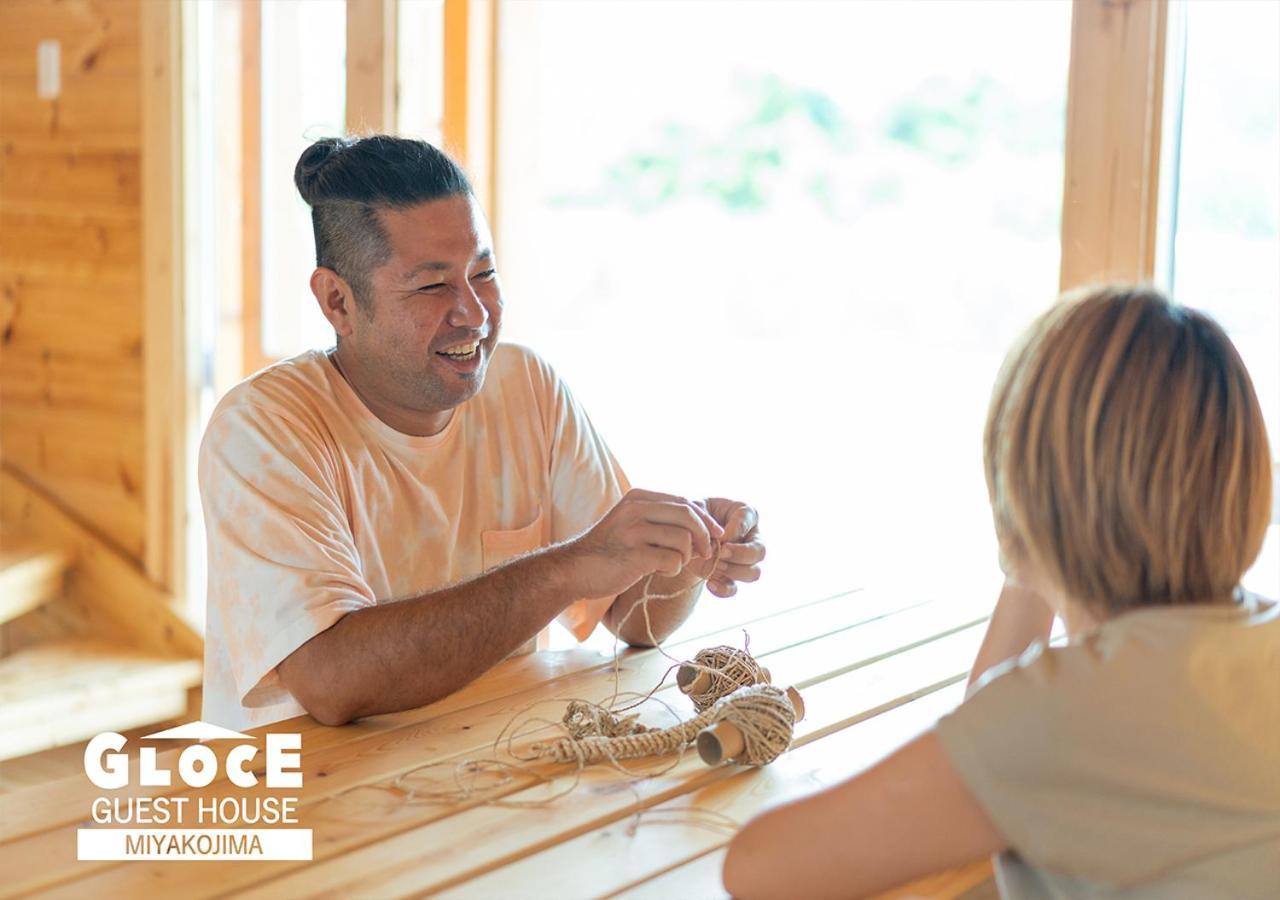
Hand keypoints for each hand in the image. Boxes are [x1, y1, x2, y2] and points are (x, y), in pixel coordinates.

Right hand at [562, 488, 723, 599]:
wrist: (573, 569)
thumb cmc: (608, 549)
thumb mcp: (630, 522)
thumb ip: (658, 517)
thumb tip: (700, 522)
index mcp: (637, 497)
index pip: (684, 502)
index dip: (705, 519)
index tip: (715, 535)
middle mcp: (635, 509)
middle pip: (688, 515)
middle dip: (704, 536)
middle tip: (706, 553)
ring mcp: (633, 531)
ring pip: (683, 539)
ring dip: (686, 556)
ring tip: (672, 563)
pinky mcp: (633, 555)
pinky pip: (673, 560)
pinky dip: (673, 568)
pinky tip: (660, 570)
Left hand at [689, 497, 764, 597]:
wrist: (684, 533)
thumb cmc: (694, 514)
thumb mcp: (697, 509)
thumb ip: (707, 520)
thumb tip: (721, 541)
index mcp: (746, 514)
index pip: (749, 519)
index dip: (735, 530)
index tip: (718, 534)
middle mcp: (751, 538)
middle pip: (760, 551)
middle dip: (740, 554)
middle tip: (721, 552)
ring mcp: (743, 560)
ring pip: (753, 573)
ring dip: (734, 571)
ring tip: (715, 564)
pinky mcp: (729, 576)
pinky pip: (734, 589)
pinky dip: (723, 590)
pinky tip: (710, 582)